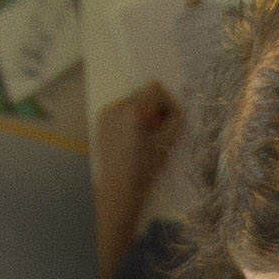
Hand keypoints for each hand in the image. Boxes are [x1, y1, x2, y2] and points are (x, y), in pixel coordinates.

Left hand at [93, 79, 181, 274]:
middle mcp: (117, 106)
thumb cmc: (145, 170)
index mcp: (134, 111)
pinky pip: (122, 110)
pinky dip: (132, 118)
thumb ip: (174, 120)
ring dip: (144, 112)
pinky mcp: (101, 120)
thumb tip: (177, 109)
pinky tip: (134, 138)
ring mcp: (106, 113)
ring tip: (148, 135)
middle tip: (162, 129)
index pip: (157, 89)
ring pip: (133, 100)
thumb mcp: (166, 144)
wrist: (118, 189)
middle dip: (156, 107)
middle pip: (144, 92)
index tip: (172, 121)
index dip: (169, 103)